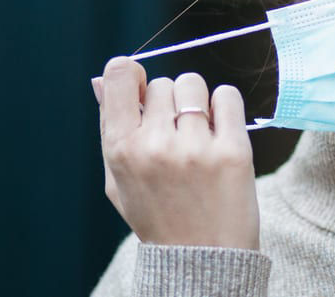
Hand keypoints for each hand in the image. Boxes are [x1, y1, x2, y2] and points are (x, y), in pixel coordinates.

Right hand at [92, 57, 259, 249]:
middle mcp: (155, 145)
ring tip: (199, 134)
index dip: (134, 75)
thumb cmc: (157, 217)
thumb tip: (101, 81)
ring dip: (198, 102)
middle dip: (169, 103)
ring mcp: (195, 147)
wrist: (201, 260)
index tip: (144, 90)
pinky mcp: (233, 150)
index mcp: (121, 150)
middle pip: (163, 83)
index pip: (120, 75)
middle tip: (176, 135)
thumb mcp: (118, 180)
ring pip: (194, 84)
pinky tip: (220, 132)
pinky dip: (225, 107)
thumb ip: (110, 129)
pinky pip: (228, 96)